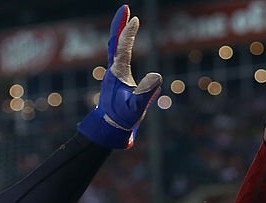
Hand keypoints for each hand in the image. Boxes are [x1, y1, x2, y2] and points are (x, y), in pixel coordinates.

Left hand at [78, 5, 161, 148]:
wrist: (108, 128)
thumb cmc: (122, 118)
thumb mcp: (136, 108)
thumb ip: (145, 93)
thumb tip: (157, 77)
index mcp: (117, 73)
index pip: (122, 47)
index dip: (127, 32)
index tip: (134, 18)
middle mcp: (113, 70)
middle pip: (115, 42)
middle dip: (120, 25)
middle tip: (125, 9)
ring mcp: (113, 75)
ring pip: (115, 48)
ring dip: (121, 34)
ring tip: (127, 22)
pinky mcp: (116, 80)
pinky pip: (118, 57)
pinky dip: (122, 46)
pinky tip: (124, 45)